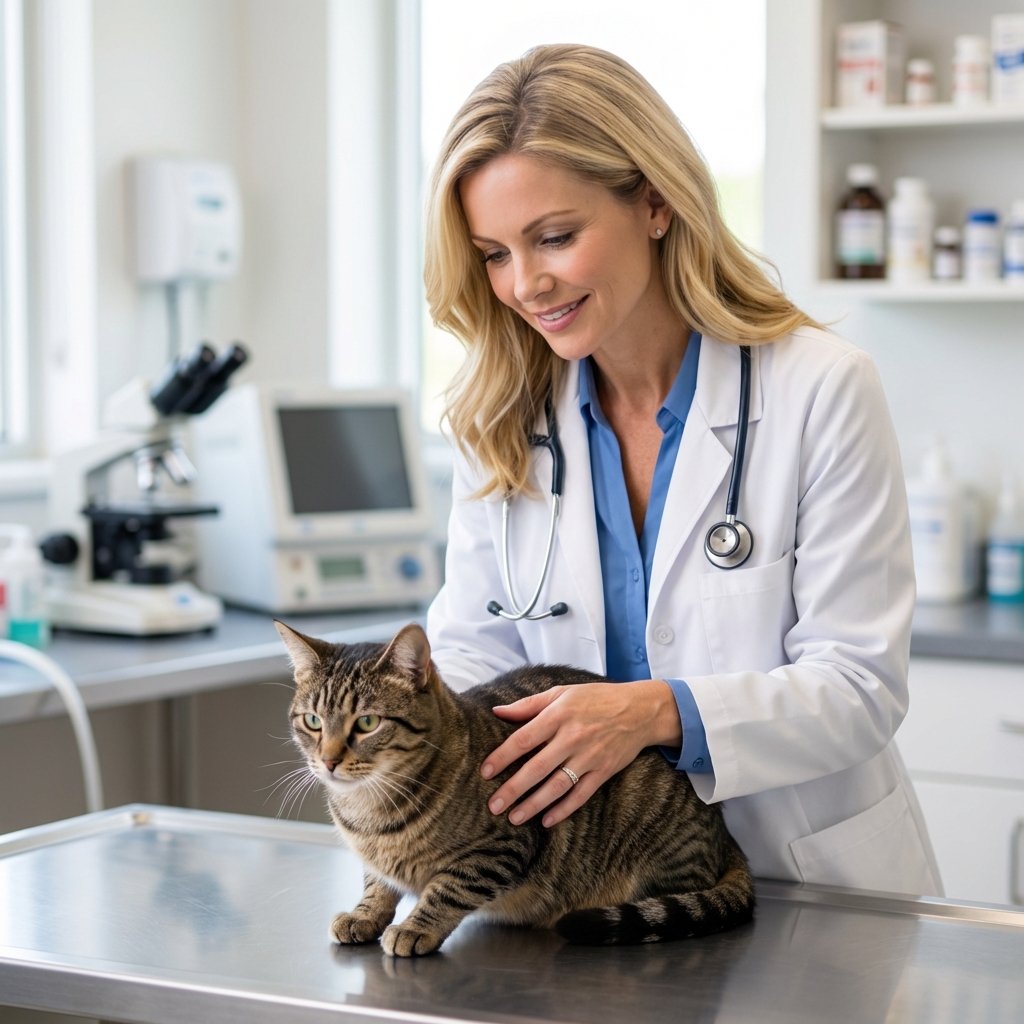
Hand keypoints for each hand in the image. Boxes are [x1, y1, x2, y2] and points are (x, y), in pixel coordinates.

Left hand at [480, 680, 680, 827]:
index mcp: (559, 714)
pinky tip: (547, 821)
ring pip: (557, 785)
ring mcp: (590, 756)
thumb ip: (528, 705)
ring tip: (514, 818)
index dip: (503, 756)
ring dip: (534, 804)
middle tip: (493, 806)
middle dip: (513, 788)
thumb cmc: (595, 698)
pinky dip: (564, 809)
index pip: (524, 738)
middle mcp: (573, 736)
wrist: (640, 710)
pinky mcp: (604, 771)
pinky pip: (581, 795)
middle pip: (537, 767)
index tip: (485, 772)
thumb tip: (497, 712)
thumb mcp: (562, 692)